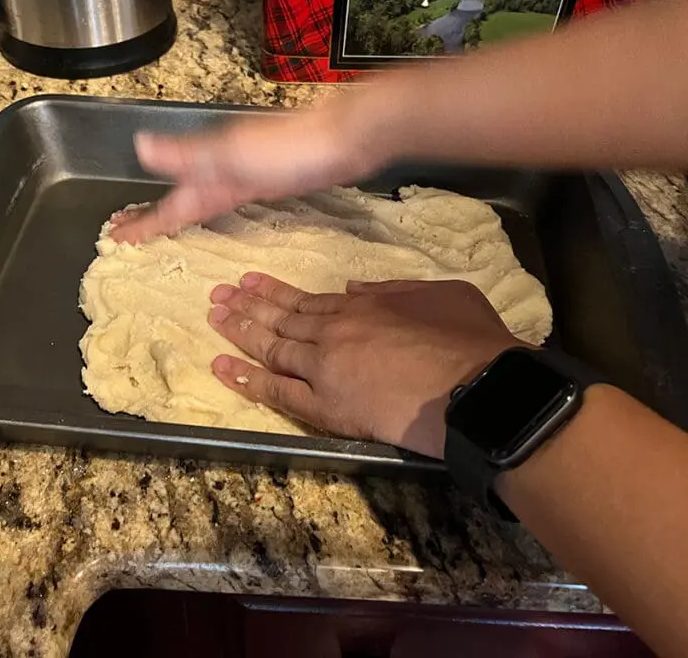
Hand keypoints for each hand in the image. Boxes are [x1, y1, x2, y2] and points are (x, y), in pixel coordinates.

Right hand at [110, 108, 385, 243]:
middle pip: (181, 200)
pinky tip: (217, 210)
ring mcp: (246, 175)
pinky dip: (214, 207)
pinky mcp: (271, 181)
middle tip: (127, 235)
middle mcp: (222, 170)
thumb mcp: (231, 152)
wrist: (346, 136)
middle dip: (155, 217)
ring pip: (203, 199)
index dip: (143, 220)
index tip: (115, 236)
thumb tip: (138, 144)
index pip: (167, 202)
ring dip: (182, 212)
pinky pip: (229, 200)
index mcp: (209, 166)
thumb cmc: (291, 146)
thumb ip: (186, 153)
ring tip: (162, 228)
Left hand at [206, 273, 522, 458]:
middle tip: (217, 295)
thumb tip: (353, 288)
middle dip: (247, 305)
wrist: (475, 388)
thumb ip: (394, 288)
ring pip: (272, 348)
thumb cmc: (468, 340)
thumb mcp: (443, 293)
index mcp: (362, 306)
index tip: (249, 281)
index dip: (275, 291)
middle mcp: (334, 332)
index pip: (308, 300)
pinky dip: (247, 379)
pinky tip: (222, 368)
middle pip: (282, 318)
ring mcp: (324, 368)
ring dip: (240, 332)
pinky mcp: (325, 406)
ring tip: (213, 318)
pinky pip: (277, 392)